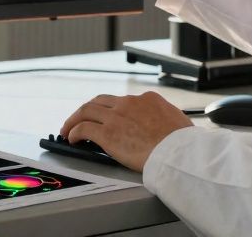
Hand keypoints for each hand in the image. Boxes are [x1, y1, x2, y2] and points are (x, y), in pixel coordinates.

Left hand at [60, 92, 194, 171]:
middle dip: (87, 110)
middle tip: (80, 119)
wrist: (178, 152)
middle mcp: (129, 104)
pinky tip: (72, 138)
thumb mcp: (178, 121)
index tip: (106, 117)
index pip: (122, 101)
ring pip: (86, 111)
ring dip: (74, 120)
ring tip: (68, 129)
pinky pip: (83, 128)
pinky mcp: (107, 133)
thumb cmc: (183, 143)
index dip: (110, 109)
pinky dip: (74, 132)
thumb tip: (166, 125)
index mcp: (148, 100)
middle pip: (100, 101)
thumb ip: (165, 119)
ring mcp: (116, 117)